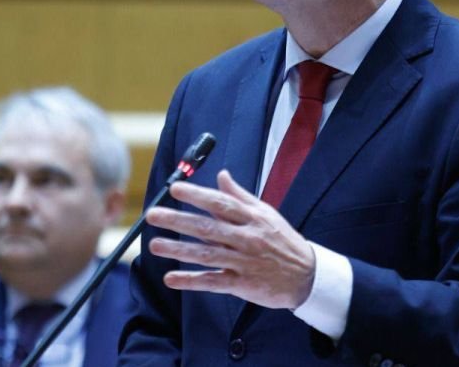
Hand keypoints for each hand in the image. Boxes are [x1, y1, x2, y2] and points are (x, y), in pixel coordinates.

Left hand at [145, 170, 315, 309]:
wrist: (306, 276)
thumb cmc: (282, 240)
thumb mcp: (266, 213)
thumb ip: (240, 195)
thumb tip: (222, 174)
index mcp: (252, 218)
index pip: (221, 203)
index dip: (197, 195)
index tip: (175, 188)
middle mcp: (246, 238)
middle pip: (208, 228)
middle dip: (178, 221)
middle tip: (152, 215)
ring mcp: (244, 262)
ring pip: (207, 255)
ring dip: (179, 250)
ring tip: (155, 245)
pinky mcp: (242, 285)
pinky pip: (213, 282)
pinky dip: (191, 281)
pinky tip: (171, 279)